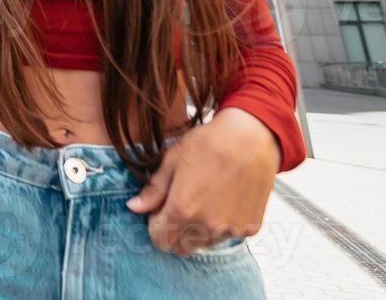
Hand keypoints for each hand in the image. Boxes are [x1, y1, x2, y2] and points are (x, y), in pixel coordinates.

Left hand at [125, 108, 279, 255]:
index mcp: (182, 211)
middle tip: (181, 203)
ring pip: (204, 243)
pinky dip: (222, 224)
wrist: (251, 138)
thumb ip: (153, 190)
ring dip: (198, 229)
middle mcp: (207, 228)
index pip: (160, 240)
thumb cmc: (209, 144)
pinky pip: (228, 235)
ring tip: (205, 198)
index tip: (161, 207)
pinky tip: (224, 199)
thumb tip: (133, 207)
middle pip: (181, 247)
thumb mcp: (172, 161)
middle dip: (175, 230)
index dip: (156, 224)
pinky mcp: (249, 228)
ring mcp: (230, 230)